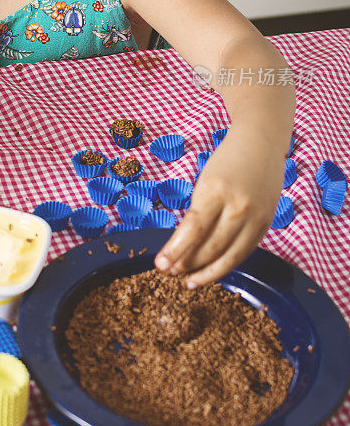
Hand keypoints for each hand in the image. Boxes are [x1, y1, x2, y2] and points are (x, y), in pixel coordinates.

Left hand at [154, 130, 284, 287]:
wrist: (262, 144)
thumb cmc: (227, 161)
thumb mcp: (205, 182)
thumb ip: (198, 213)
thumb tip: (182, 247)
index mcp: (216, 190)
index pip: (192, 230)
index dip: (175, 251)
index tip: (160, 264)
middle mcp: (238, 206)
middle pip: (211, 247)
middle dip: (188, 264)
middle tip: (171, 273)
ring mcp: (256, 217)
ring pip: (230, 256)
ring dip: (208, 273)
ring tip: (190, 281)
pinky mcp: (266, 224)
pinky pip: (245, 251)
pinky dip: (228, 264)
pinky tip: (213, 270)